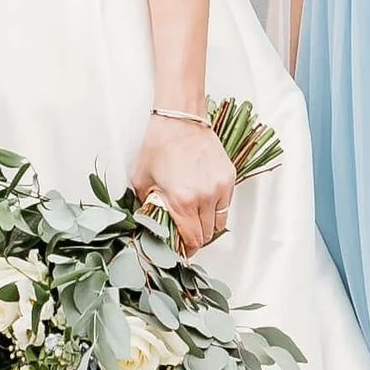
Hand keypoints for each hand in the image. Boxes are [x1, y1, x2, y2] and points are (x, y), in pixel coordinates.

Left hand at [130, 111, 236, 256]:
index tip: (181, 251)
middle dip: (195, 240)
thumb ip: (146, 206)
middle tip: (185, 235)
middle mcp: (205, 196)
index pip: (191, 240)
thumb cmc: (158, 145)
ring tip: (196, 220)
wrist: (179, 118)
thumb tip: (149, 224)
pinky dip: (216, 209)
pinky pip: (226, 205)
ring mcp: (220, 186)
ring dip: (207, 227)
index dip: (186, 250)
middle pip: (207, 235)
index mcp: (182, 200)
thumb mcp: (141, 180)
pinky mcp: (229, 177)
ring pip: (219, 223)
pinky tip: (204, 202)